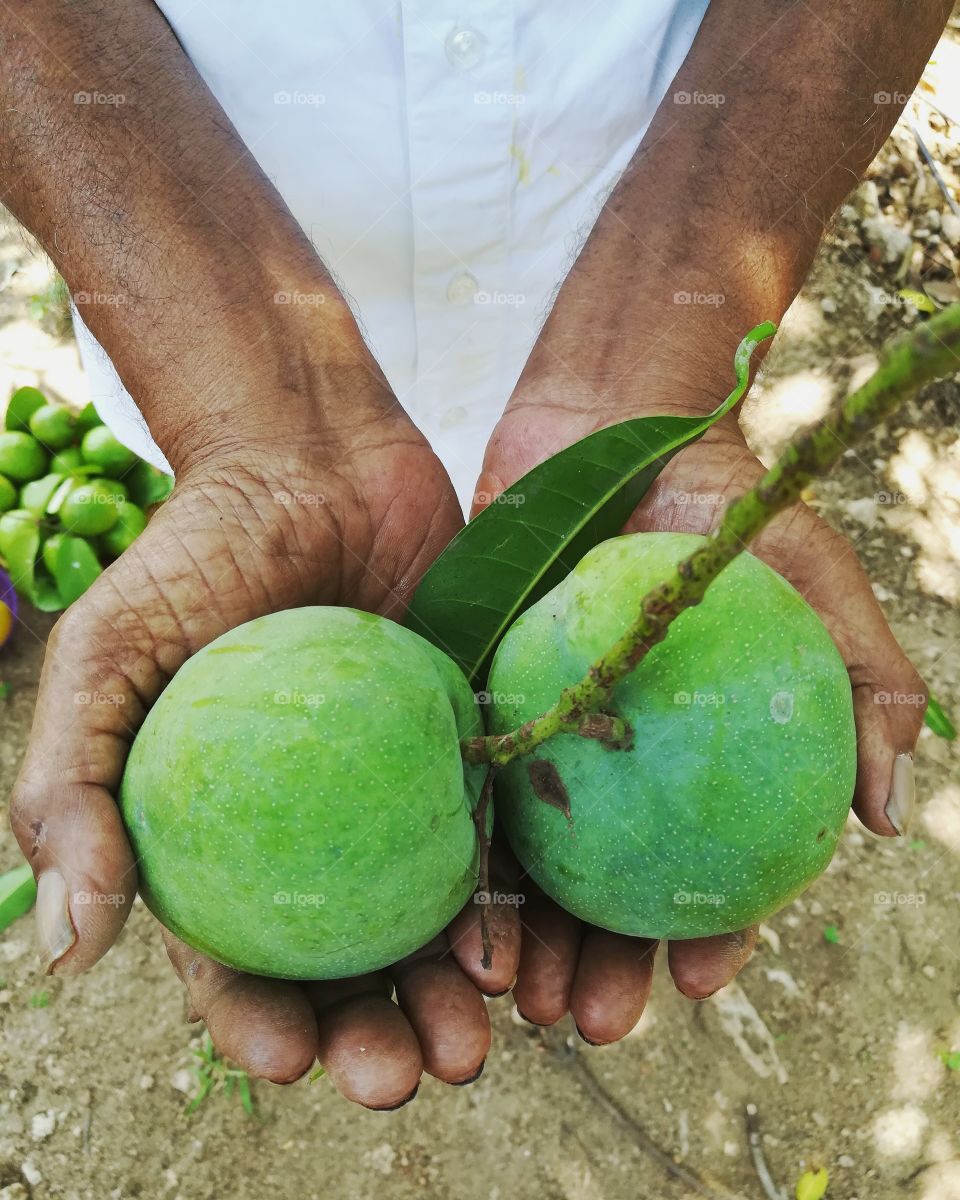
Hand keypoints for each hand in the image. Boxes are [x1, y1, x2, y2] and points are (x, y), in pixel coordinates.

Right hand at [10, 414, 518, 1106]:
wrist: (311, 460)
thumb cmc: (197, 553)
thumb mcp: (104, 658)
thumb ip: (71, 791)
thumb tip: (70, 951)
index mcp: (224, 833)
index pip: (235, 954)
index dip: (257, 1019)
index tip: (291, 1057)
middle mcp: (317, 829)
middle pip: (346, 960)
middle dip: (373, 1032)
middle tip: (408, 1073)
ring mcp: (398, 792)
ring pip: (428, 919)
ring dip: (454, 991)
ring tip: (478, 1037)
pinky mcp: (467, 748)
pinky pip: (495, 836)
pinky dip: (512, 898)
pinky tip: (528, 943)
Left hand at [474, 406, 923, 1041]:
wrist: (622, 428)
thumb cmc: (729, 509)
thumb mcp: (818, 586)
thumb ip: (866, 689)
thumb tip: (887, 818)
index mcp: (697, 765)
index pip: (707, 872)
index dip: (705, 937)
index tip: (690, 981)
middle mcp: (617, 769)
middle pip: (607, 892)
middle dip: (597, 969)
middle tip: (581, 1020)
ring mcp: (541, 740)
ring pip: (529, 863)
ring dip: (520, 939)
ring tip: (508, 995)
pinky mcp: (473, 704)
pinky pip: (464, 785)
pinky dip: (460, 849)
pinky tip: (448, 903)